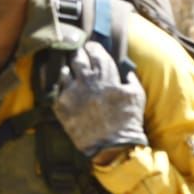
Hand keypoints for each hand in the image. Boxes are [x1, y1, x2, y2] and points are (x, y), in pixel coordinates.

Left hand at [52, 40, 147, 158]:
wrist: (112, 145)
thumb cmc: (128, 120)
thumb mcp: (137, 95)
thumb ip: (131, 79)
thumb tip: (126, 71)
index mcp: (106, 76)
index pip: (96, 53)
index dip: (93, 48)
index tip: (92, 47)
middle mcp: (87, 82)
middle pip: (78, 58)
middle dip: (79, 53)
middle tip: (79, 53)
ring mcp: (72, 94)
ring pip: (65, 71)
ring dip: (69, 69)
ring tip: (71, 70)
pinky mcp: (62, 107)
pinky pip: (57, 90)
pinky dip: (61, 86)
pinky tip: (65, 87)